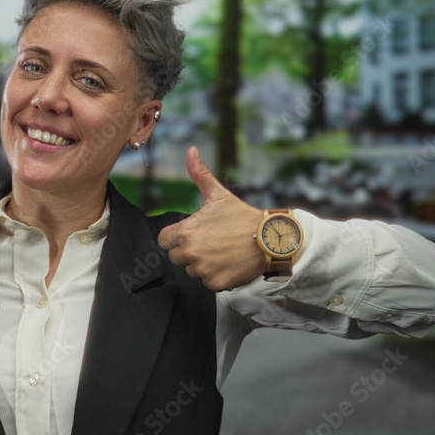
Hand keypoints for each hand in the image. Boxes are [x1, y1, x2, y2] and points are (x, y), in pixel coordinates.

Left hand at [158, 147, 266, 291]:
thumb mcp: (218, 195)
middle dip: (189, 250)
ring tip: (221, 251)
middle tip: (211, 242)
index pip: (164, 240)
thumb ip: (200, 174)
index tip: (193, 233)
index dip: (176, 236)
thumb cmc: (242, 216)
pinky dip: (216, 276)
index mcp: (186, 232)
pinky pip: (207, 282)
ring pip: (192, 270)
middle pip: (176, 257)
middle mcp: (191, 252)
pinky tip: (229, 263)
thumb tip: (190, 151)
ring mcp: (203, 270)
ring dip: (202, 264)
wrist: (269, 239)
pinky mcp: (216, 284)